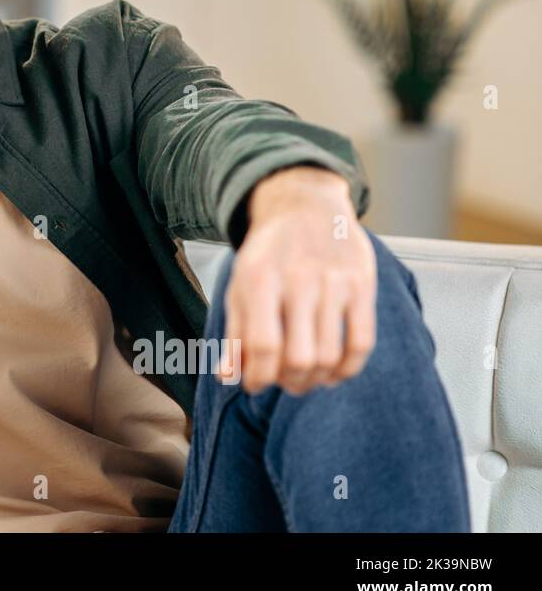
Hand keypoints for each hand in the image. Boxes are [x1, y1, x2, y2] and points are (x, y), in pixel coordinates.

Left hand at [218, 166, 376, 395]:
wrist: (305, 205)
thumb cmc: (268, 254)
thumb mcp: (240, 285)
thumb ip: (234, 333)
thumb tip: (227, 377)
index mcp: (260, 278)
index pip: (262, 345)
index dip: (257, 377)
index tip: (255, 385)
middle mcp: (298, 279)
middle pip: (299, 357)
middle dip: (289, 383)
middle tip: (284, 383)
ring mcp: (334, 282)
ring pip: (330, 355)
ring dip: (316, 380)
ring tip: (306, 378)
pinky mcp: (362, 285)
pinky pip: (362, 342)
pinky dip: (348, 368)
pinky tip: (333, 372)